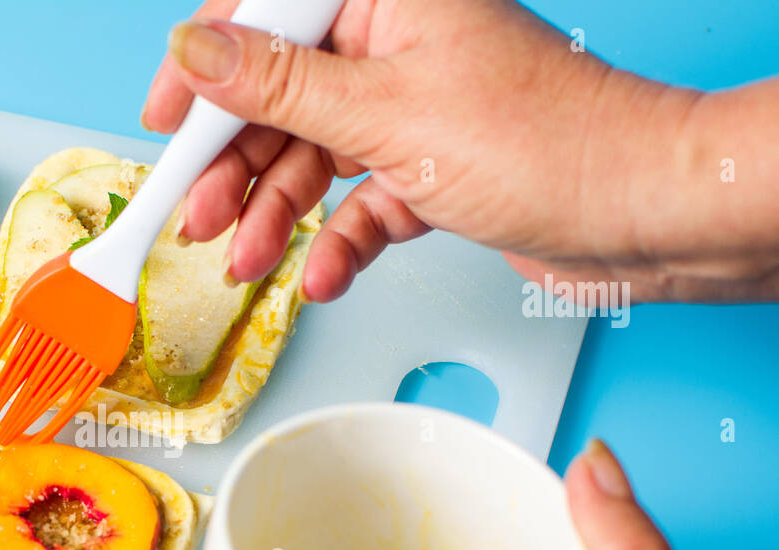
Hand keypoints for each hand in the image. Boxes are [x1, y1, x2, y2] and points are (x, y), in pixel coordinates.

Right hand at [143, 0, 778, 302]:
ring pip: (314, 159)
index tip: (162, 123)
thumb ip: (279, 85)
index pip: (264, 18)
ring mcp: (413, 109)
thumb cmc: (543, 141)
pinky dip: (338, 242)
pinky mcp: (430, 168)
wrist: (637, 215)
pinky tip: (323, 275)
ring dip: (277, 217)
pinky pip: (360, 202)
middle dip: (236, 168)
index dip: (203, 72)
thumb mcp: (385, 110)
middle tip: (199, 220)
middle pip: (281, 99)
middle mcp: (397, 45)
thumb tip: (195, 52)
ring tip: (248, 262)